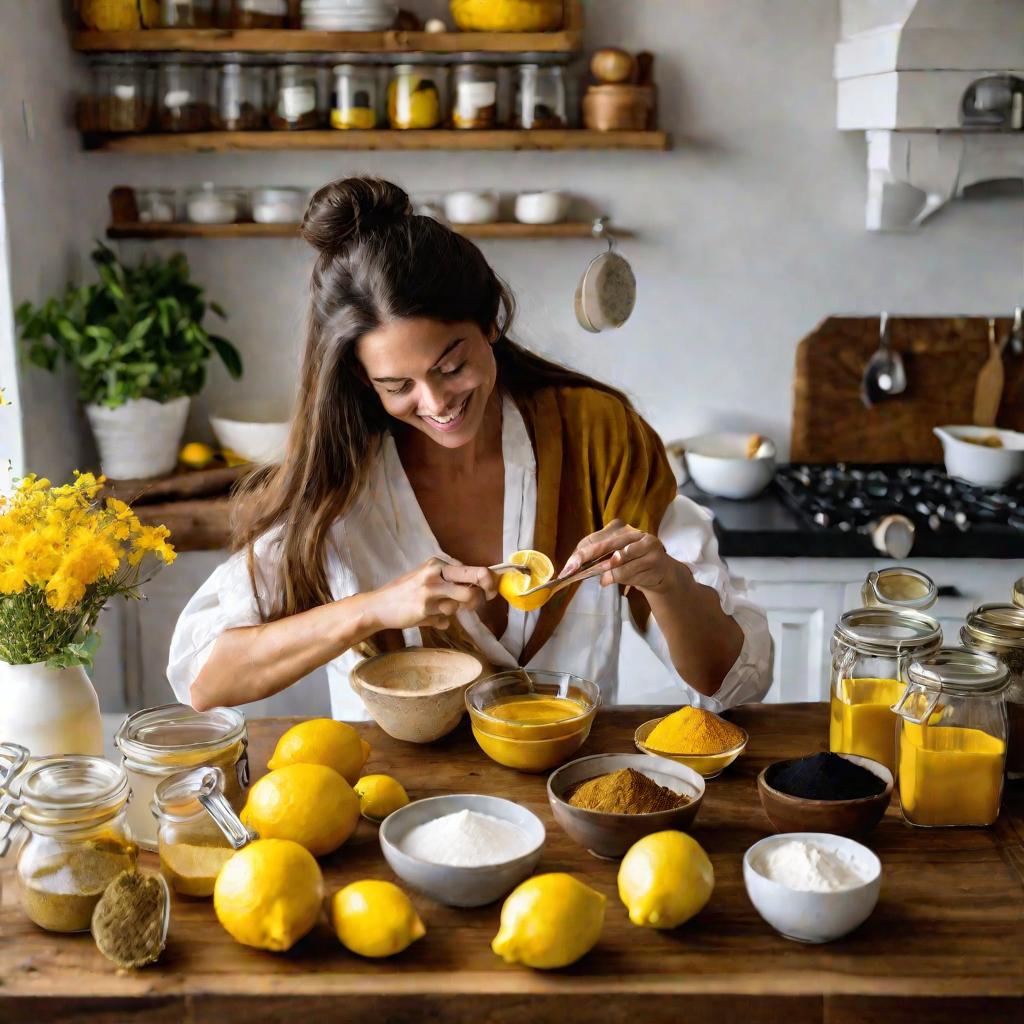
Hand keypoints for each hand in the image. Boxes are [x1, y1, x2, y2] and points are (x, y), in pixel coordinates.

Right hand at [367, 557, 497, 632]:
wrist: (378, 606)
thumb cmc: (404, 592)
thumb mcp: (426, 578)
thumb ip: (449, 581)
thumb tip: (478, 588)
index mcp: (437, 563)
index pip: (473, 569)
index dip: (488, 581)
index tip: (491, 590)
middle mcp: (436, 573)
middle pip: (476, 577)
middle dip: (486, 590)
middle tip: (487, 597)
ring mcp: (431, 591)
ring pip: (464, 602)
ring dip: (457, 609)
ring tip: (439, 608)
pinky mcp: (425, 609)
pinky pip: (446, 619)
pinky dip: (440, 621)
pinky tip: (426, 616)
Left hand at [558, 519, 682, 596]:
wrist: (660, 572)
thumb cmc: (631, 563)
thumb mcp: (611, 559)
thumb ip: (594, 560)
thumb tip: (572, 568)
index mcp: (618, 528)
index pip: (593, 539)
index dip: (579, 554)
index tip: (568, 568)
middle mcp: (631, 531)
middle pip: (604, 545)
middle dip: (586, 560)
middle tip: (572, 571)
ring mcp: (645, 542)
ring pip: (617, 560)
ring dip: (607, 572)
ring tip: (603, 579)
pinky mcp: (654, 556)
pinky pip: (631, 570)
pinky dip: (622, 577)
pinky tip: (620, 580)